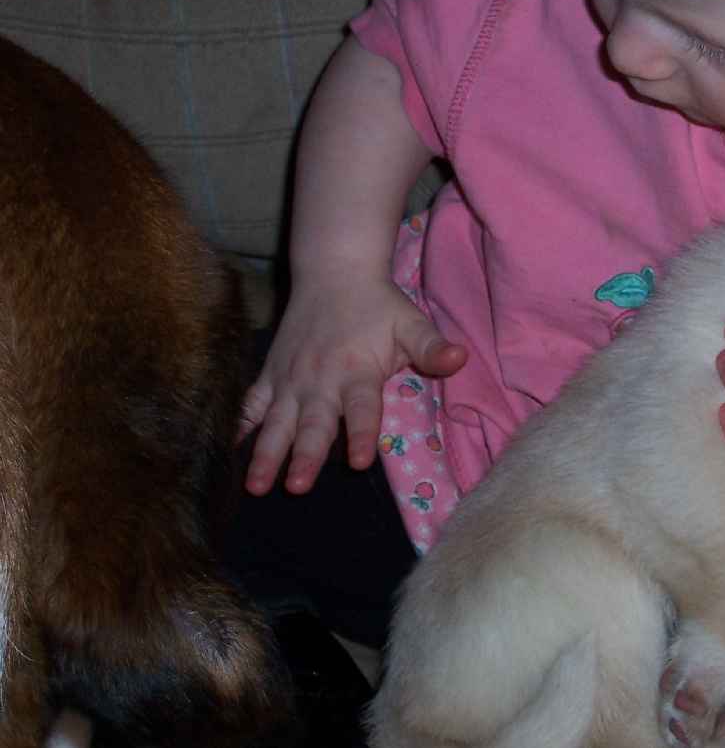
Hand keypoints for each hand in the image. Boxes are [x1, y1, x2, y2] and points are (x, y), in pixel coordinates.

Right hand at [238, 276, 465, 495]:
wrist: (334, 272)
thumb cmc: (378, 305)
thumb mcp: (411, 323)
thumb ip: (431, 348)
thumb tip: (461, 359)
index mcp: (357, 371)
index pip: (362, 408)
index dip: (361, 433)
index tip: (359, 461)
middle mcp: (320, 379)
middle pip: (313, 423)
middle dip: (305, 455)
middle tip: (297, 487)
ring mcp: (290, 379)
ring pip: (276, 421)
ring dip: (266, 452)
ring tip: (256, 484)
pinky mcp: (270, 374)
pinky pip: (251, 404)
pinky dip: (239, 426)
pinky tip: (228, 453)